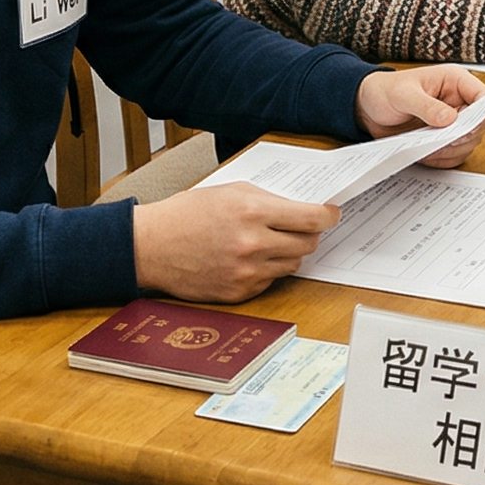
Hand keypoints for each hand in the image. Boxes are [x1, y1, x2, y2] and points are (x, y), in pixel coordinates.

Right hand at [132, 183, 338, 302]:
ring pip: (292, 265)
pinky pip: (270, 281)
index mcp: (253, 212)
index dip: (328, 216)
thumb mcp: (231, 191)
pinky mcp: (239, 292)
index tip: (332, 214)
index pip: (311, 218)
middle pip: (308, 244)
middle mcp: (253, 244)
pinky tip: (248, 259)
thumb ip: (269, 200)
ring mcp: (247, 272)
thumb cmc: (188, 213)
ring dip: (288, 253)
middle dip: (309, 234)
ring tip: (269, 242)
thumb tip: (302, 209)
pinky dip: (267, 270)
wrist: (151, 246)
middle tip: (301, 227)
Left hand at [355, 66, 484, 167]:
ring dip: (451, 150)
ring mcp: (452, 122)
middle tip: (442, 141)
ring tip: (429, 149)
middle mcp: (458, 102)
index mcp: (455, 82)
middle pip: (480, 125)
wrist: (368, 107)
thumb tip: (450, 119)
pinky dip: (442, 159)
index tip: (465, 128)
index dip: (481, 114)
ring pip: (469, 143)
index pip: (483, 97)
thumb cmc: (385, 91)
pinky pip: (453, 155)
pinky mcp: (443, 138)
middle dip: (463, 137)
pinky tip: (426, 155)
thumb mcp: (403, 94)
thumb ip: (426, 106)